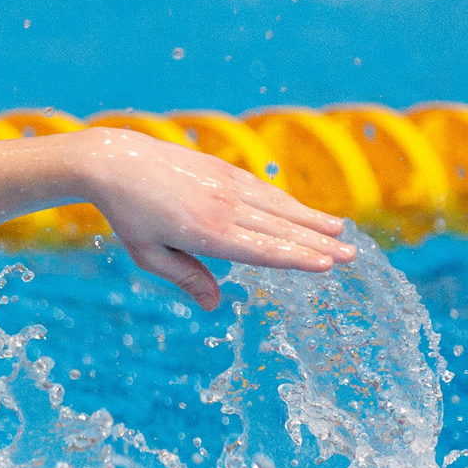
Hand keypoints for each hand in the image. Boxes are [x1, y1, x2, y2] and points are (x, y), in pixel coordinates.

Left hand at [74, 130, 356, 309]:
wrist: (116, 161)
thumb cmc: (130, 216)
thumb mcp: (149, 255)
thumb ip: (186, 278)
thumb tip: (216, 305)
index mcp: (205, 233)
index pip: (261, 249)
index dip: (296, 257)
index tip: (326, 264)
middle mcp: (222, 207)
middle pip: (279, 228)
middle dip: (317, 243)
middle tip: (351, 256)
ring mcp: (225, 184)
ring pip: (277, 206)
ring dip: (311, 219)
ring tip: (341, 231)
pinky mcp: (224, 170)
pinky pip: (264, 189)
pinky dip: (289, 201)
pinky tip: (306, 211)